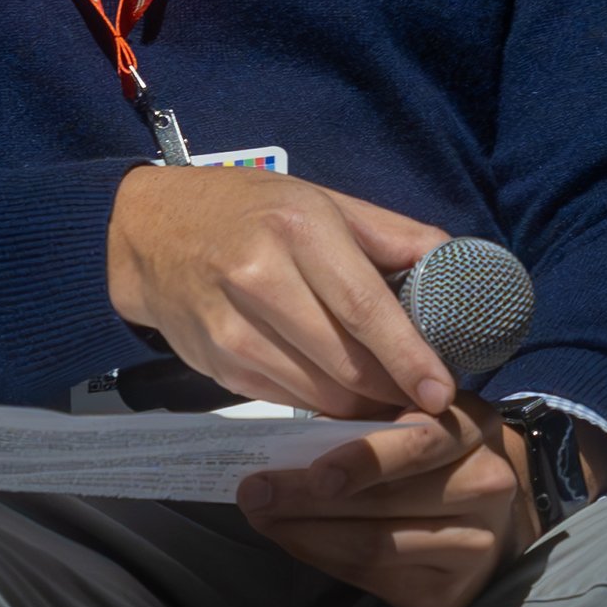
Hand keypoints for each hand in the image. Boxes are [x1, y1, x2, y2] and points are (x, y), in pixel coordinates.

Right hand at [107, 165, 456, 419]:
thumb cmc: (247, 212)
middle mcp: (260, 278)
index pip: (363, 306)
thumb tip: (460, 265)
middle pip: (344, 362)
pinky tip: (341, 392)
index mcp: (298, 229)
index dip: (408, 356)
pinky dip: (323, 403)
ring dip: (362, 405)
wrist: (146, 234)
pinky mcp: (217, 365)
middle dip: (393, 390)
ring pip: (318, 391)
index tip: (442, 391)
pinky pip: (287, 398)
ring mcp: (231, 328)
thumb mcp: (322, 201)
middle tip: (424, 397)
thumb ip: (392, 236)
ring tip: (388, 397)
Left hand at [236, 399, 537, 606]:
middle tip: (254, 492)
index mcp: (473, 428)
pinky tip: (294, 540)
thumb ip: (361, 419)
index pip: (418, 444)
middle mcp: (485, 486)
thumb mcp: (406, 417)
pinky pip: (373, 578)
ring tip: (262, 516)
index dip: (363, 459)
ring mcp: (474, 546)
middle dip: (308, 498)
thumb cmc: (427, 454)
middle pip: (387, 501)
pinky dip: (324, 558)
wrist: (490, 518)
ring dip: (306, 533)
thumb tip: (290, 441)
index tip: (313, 471)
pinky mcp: (447, 594)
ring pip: (375, 545)